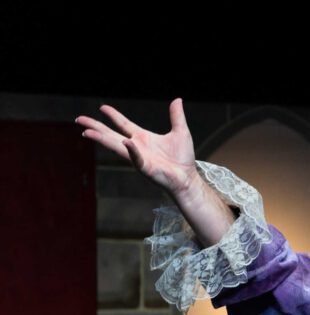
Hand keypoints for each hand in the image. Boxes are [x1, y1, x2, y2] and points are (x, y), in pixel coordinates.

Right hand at [76, 98, 198, 199]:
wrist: (188, 177)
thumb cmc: (183, 158)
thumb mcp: (181, 132)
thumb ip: (176, 116)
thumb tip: (177, 99)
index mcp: (143, 138)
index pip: (124, 124)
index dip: (113, 116)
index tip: (102, 107)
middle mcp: (136, 147)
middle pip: (111, 134)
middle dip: (95, 127)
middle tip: (79, 119)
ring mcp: (138, 158)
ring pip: (116, 146)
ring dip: (101, 139)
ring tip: (86, 132)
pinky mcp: (144, 168)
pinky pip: (136, 158)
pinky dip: (131, 150)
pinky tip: (125, 142)